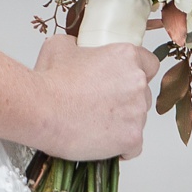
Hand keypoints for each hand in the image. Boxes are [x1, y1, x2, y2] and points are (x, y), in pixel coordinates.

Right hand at [29, 33, 159, 160]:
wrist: (41, 110)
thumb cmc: (50, 80)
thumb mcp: (60, 46)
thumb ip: (79, 45)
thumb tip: (79, 50)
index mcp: (126, 56)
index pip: (149, 63)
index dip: (137, 71)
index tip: (124, 79)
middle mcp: (137, 83)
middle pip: (143, 93)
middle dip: (127, 98)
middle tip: (102, 103)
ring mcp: (137, 113)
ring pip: (138, 119)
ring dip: (122, 121)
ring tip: (95, 123)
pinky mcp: (132, 138)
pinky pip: (134, 145)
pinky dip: (121, 146)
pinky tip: (101, 140)